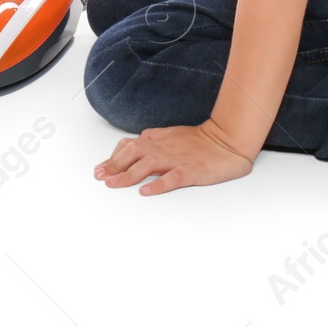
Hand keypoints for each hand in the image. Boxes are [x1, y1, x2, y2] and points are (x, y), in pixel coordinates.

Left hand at [93, 119, 253, 194]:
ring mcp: (178, 159)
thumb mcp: (172, 134)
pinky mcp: (192, 170)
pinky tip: (146, 191)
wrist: (228, 139)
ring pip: (148, 164)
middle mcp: (164, 148)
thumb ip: (152, 138)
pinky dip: (158, 184)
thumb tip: (133, 142)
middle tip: (99, 177)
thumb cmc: (201, 140)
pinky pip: (173, 178)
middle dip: (113, 165)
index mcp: (159, 141)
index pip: (130, 146)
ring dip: (128, 174)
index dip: (113, 158)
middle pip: (133, 153)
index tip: (100, 169)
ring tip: (113, 184)